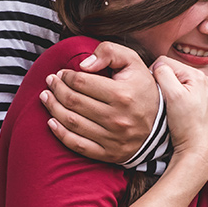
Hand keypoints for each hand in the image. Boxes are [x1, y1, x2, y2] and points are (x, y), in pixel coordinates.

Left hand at [40, 41, 159, 162]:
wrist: (162, 122)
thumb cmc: (141, 87)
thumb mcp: (132, 62)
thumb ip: (108, 52)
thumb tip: (83, 65)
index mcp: (123, 94)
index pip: (82, 83)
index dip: (66, 76)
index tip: (61, 73)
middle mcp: (118, 118)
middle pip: (74, 102)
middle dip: (56, 89)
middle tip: (50, 82)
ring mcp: (113, 139)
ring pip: (72, 122)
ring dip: (53, 108)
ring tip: (46, 97)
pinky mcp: (109, 154)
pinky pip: (78, 145)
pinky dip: (60, 134)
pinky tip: (51, 122)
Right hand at [151, 56, 207, 170]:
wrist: (196, 148)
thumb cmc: (187, 125)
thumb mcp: (173, 95)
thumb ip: (163, 74)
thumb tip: (157, 66)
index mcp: (198, 75)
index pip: (165, 61)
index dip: (154, 74)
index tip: (155, 91)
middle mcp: (202, 80)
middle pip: (170, 70)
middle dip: (161, 82)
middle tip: (162, 99)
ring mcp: (201, 91)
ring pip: (174, 81)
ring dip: (167, 90)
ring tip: (168, 105)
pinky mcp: (198, 102)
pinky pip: (180, 91)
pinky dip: (174, 98)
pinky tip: (174, 110)